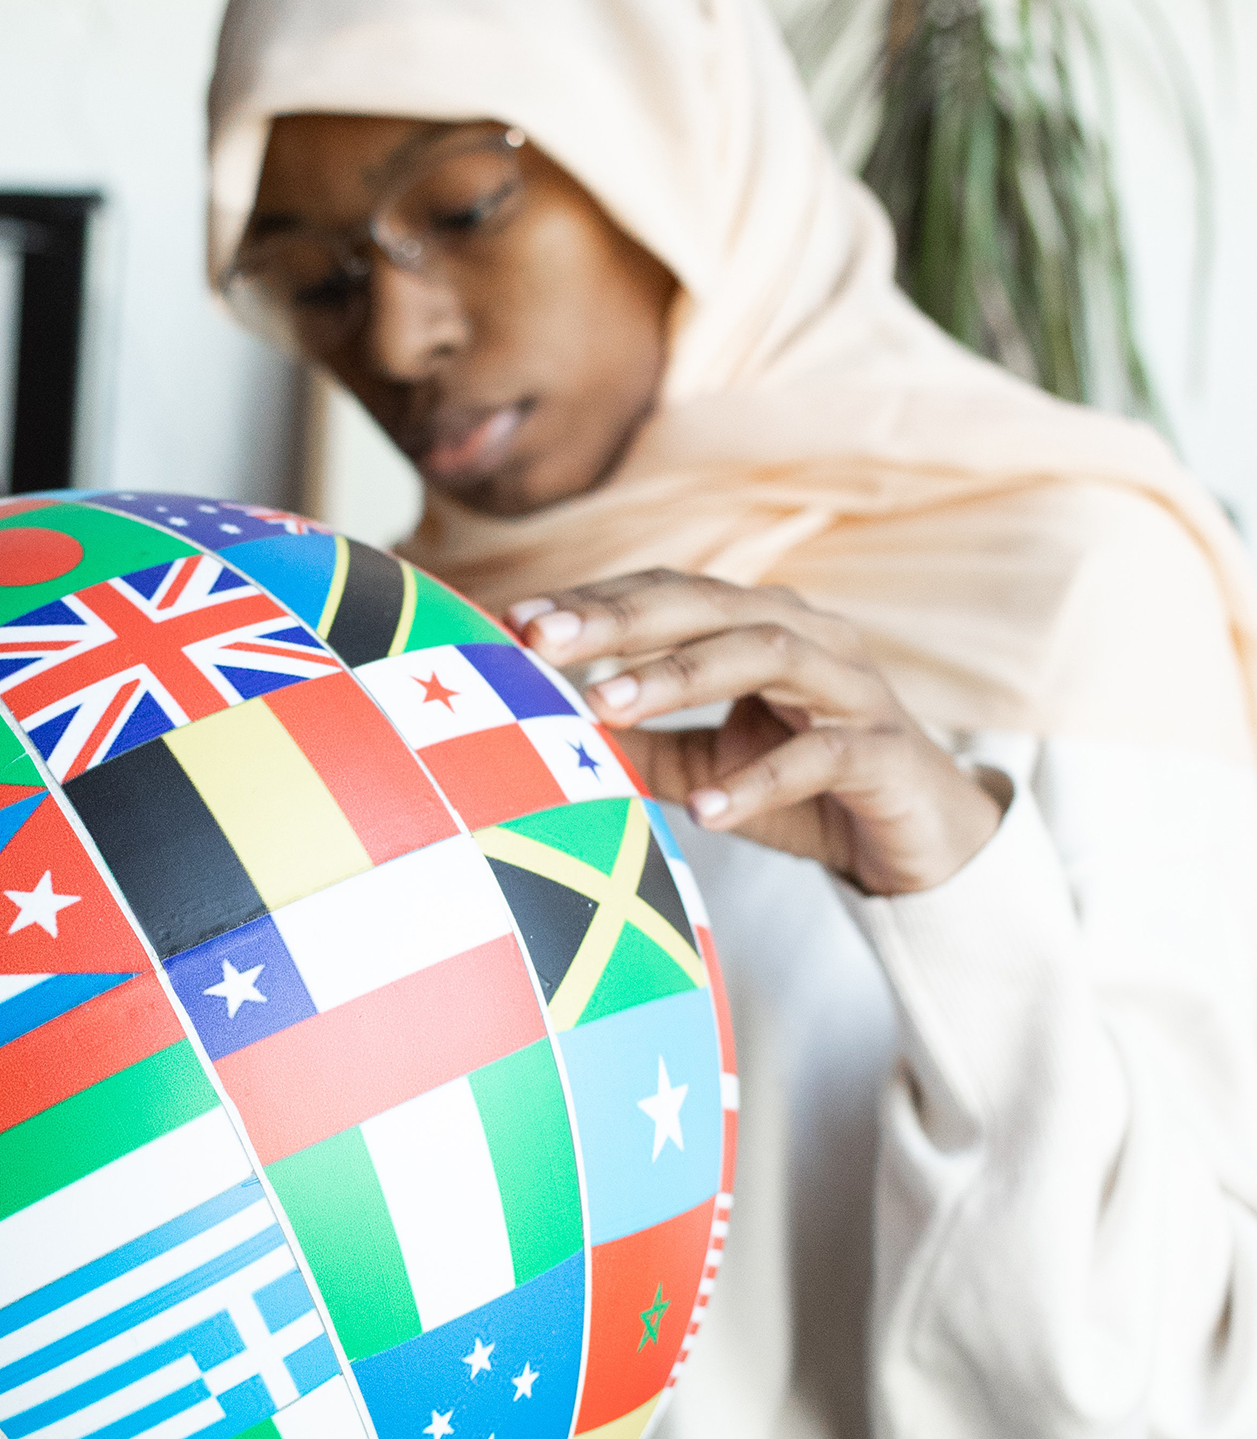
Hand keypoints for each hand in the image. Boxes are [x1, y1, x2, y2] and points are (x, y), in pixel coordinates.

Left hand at [511, 569, 1002, 897]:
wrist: (922, 843)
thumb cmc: (809, 792)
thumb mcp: (713, 766)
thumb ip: (647, 747)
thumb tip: (554, 737)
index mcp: (762, 627)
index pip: (670, 594)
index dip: (596, 602)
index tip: (516, 620)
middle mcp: (811, 638)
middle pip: (709, 605)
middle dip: (620, 618)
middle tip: (540, 641)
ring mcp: (854, 689)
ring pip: (765, 656)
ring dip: (678, 678)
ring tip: (603, 710)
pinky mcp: (887, 753)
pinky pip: (821, 757)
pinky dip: (759, 779)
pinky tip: (704, 809)